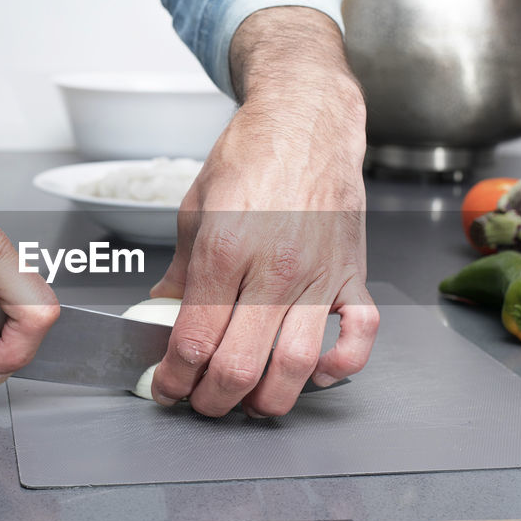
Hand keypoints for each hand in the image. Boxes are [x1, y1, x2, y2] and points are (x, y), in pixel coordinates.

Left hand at [149, 7, 378, 416]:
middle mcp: (274, 268)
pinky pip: (360, 334)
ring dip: (270, 399)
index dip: (173, 379)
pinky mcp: (353, 274)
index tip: (166, 388)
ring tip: (250, 401)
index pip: (193, 340)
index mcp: (225, 250)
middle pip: (240, 365)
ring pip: (297, 365)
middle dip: (212, 401)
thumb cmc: (251, 155)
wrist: (307, 118)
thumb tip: (160, 315)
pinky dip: (342, 365)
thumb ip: (179, 271)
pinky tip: (318, 372)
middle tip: (201, 402)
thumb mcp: (194, 208)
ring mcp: (319, 275)